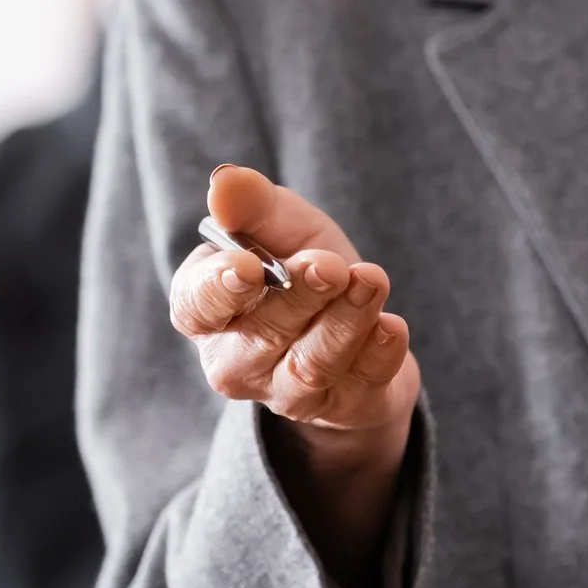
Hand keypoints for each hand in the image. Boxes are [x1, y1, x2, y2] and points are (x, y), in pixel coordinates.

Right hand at [169, 166, 420, 450]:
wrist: (354, 317)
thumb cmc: (300, 265)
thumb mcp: (279, 225)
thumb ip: (252, 204)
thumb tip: (225, 180)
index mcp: (206, 310)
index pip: (196, 307)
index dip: (218, 289)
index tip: (248, 266)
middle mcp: (237, 361)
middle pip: (263, 334)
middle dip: (300, 296)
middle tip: (329, 264)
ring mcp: (287, 391)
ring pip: (313, 363)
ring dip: (345, 319)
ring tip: (372, 280)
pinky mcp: (341, 407)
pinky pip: (360, 383)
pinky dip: (379, 352)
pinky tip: (392, 325)